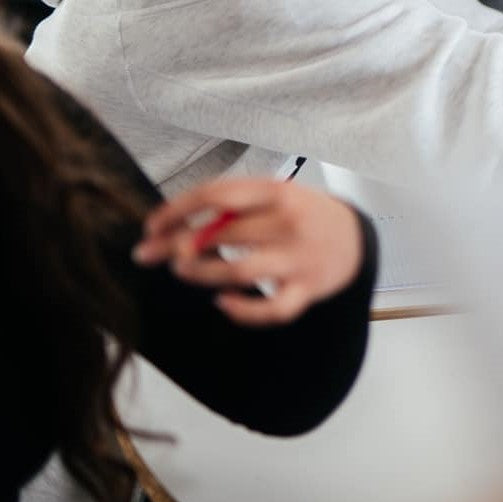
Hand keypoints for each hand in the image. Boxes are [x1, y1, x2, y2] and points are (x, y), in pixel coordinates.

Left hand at [133, 179, 364, 325]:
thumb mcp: (276, 194)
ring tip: (182, 271)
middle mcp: (289, 222)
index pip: (218, 195)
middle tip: (147, 254)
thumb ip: (233, 205)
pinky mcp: (306, 289)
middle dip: (174, 245)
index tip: (152, 224)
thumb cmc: (305, 214)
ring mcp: (298, 258)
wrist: (355, 238)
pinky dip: (242, 310)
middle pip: (221, 233)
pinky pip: (270, 309)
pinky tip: (223, 302)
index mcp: (278, 191)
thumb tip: (175, 226)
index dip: (178, 210)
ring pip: (238, 271)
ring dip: (201, 273)